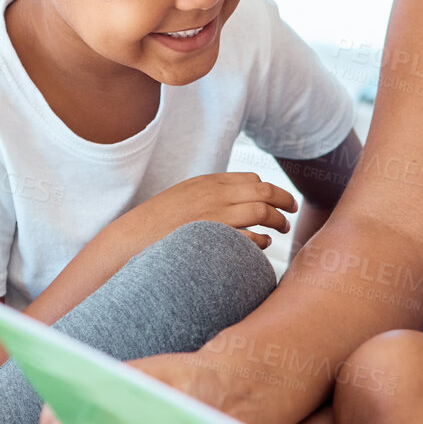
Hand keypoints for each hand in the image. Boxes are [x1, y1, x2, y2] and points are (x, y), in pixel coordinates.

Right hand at [123, 172, 296, 250]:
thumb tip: (234, 197)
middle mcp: (215, 196)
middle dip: (283, 200)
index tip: (276, 198)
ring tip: (281, 228)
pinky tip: (263, 245)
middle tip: (291, 210)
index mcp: (207, 183)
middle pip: (263, 192)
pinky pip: (250, 238)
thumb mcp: (182, 197)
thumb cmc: (155, 223)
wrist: (131, 241)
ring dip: (277, 220)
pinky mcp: (215, 240)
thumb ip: (207, 194)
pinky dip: (261, 241)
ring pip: (262, 212)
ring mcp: (216, 217)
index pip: (250, 179)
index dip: (268, 189)